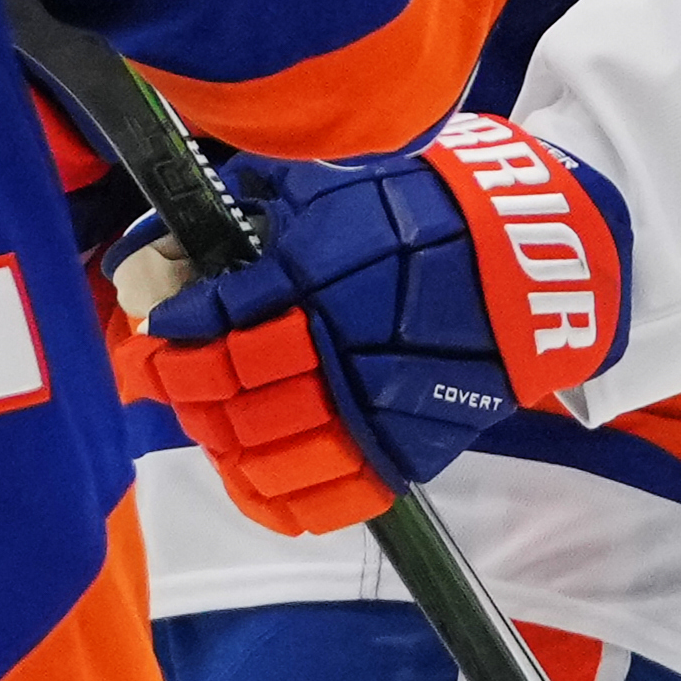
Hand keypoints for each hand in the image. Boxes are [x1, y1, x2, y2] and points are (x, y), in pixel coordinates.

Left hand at [123, 113, 634, 536]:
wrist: (521, 260)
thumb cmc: (420, 210)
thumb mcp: (333, 183)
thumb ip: (262, 201)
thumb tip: (193, 221)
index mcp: (312, 273)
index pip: (216, 319)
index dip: (176, 333)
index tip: (159, 335)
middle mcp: (334, 343)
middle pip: (231, 389)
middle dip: (188, 388)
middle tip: (170, 382)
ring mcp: (369, 404)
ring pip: (266, 448)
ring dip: (221, 441)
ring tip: (208, 424)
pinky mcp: (403, 448)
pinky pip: (325, 496)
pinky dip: (275, 498)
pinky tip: (247, 479)